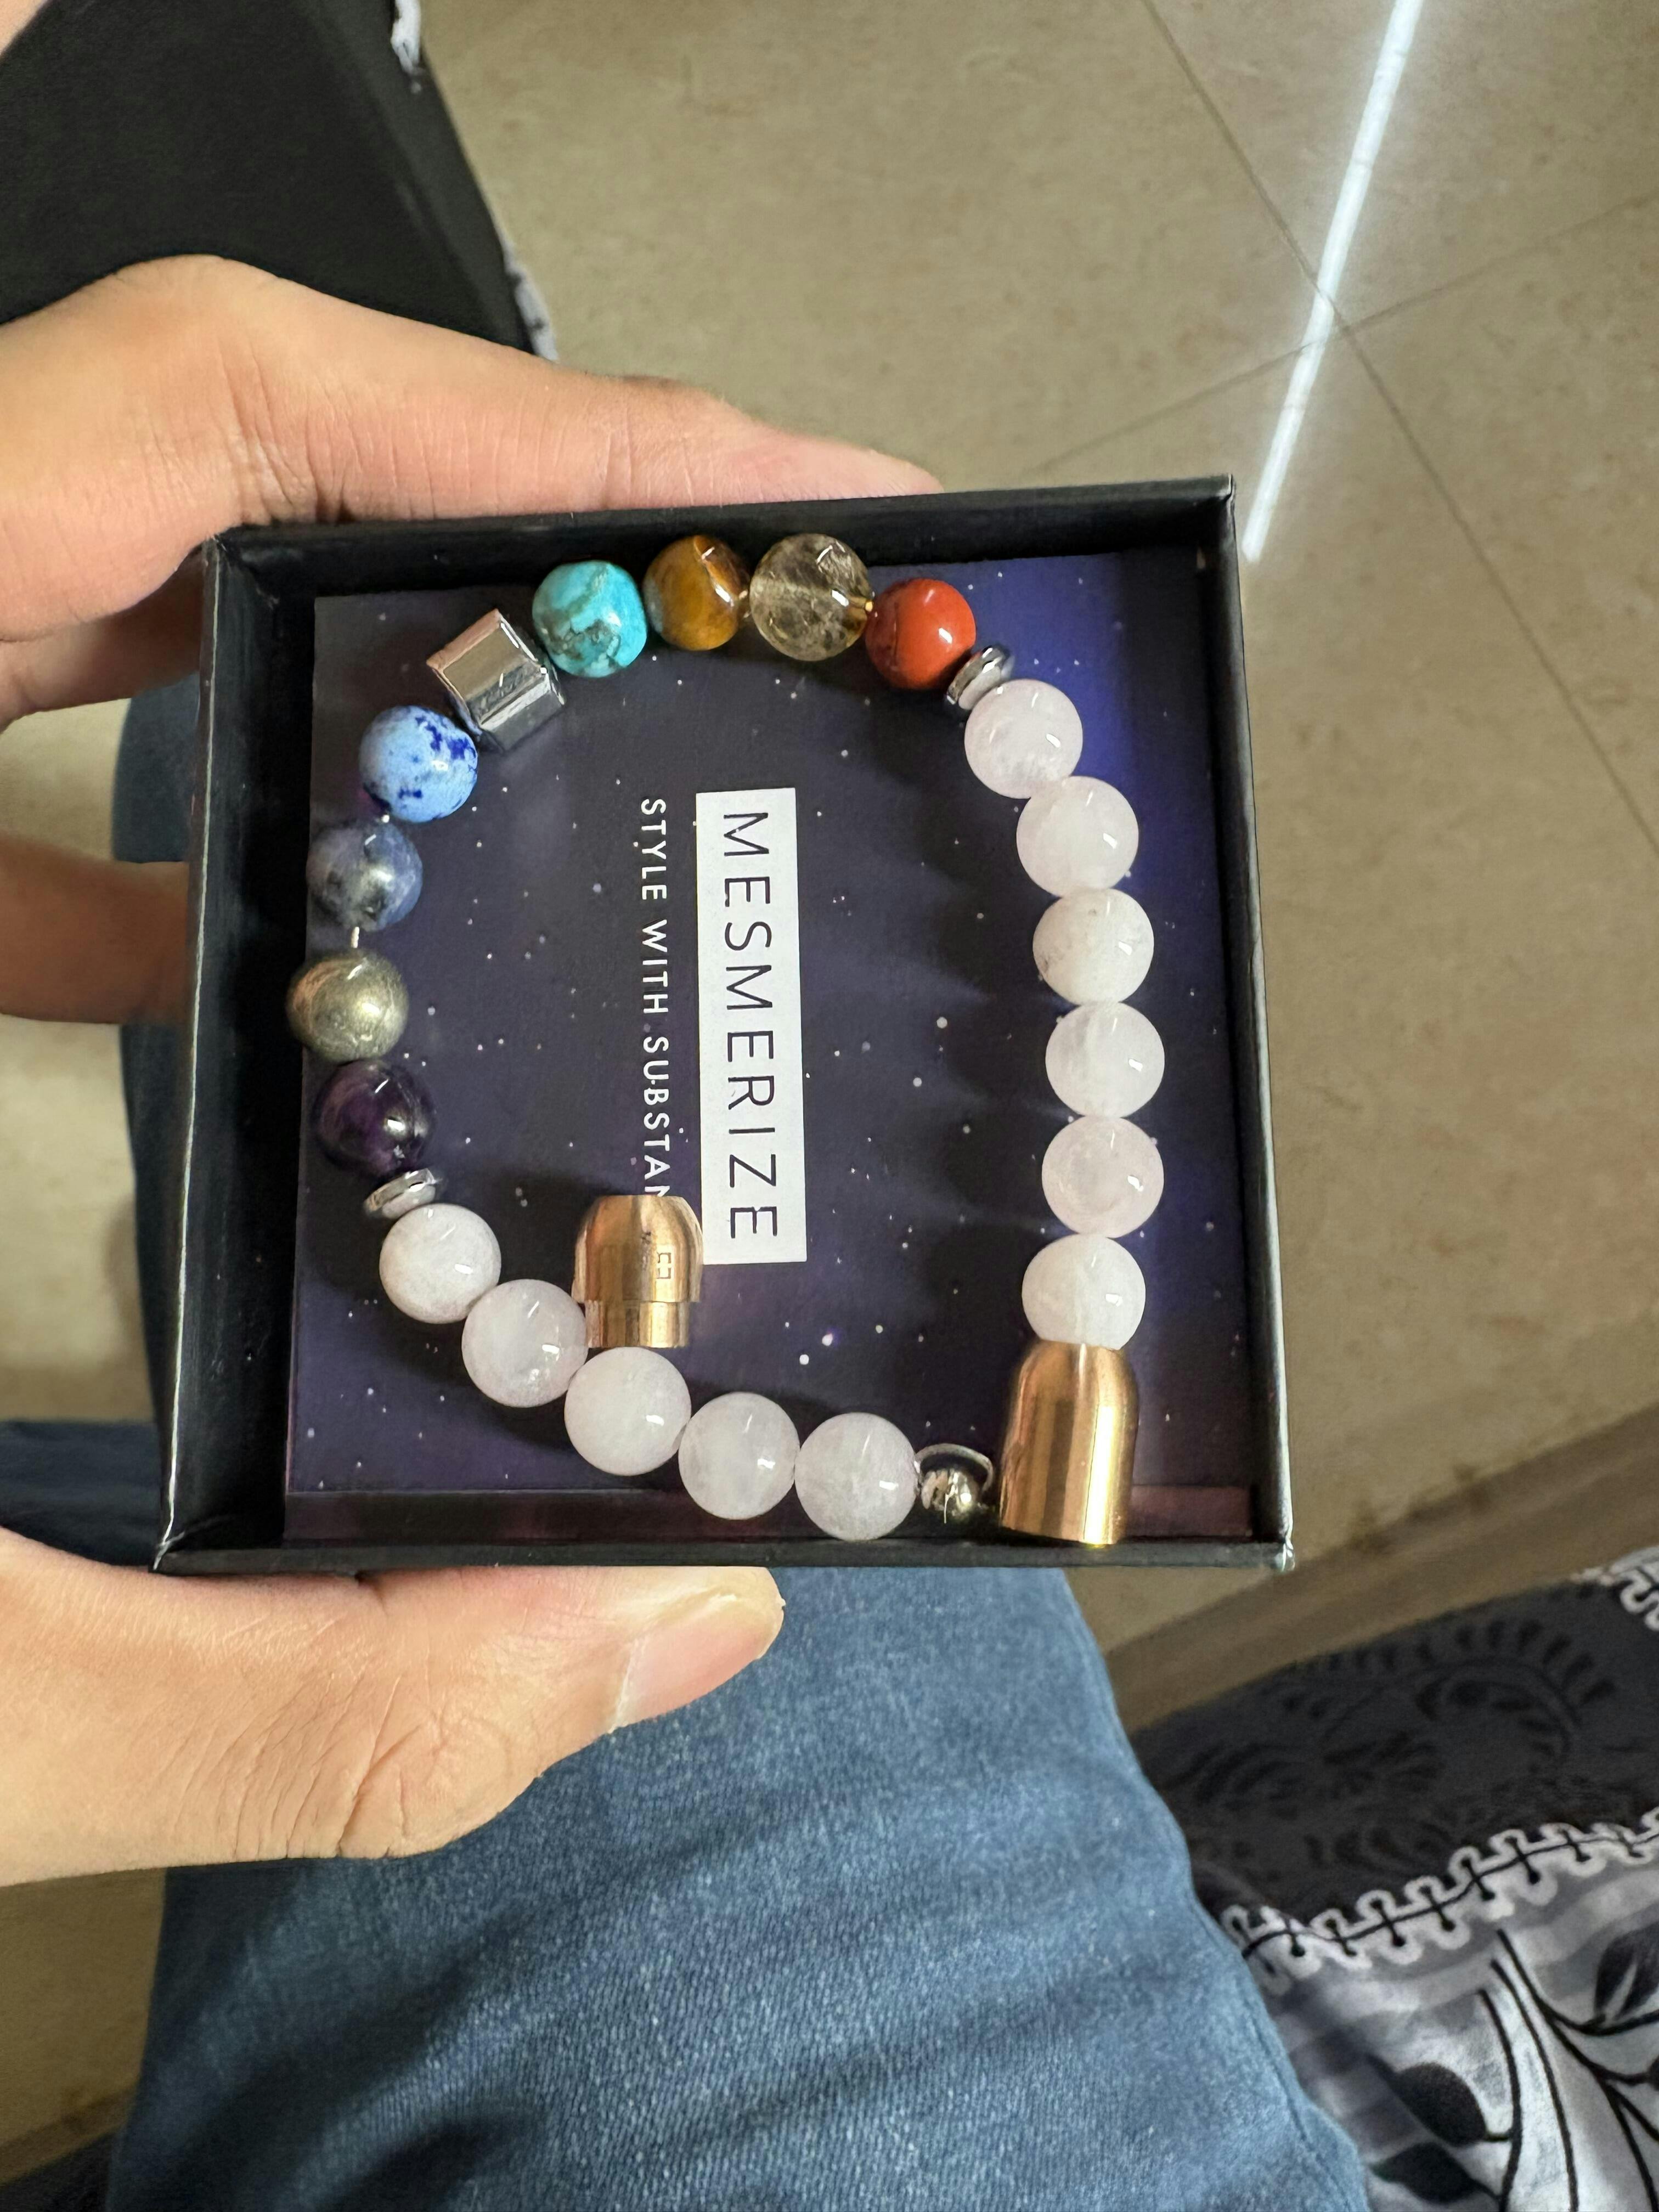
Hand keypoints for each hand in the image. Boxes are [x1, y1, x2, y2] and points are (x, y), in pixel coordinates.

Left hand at [0, 256, 934, 1882]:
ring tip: (563, 748)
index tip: (764, 495)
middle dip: (456, 483)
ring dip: (308, 640)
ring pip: (45, 592)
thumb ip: (267, 1697)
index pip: (167, 419)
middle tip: (720, 608)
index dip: (502, 422)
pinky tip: (237, 977)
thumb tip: (653, 1643)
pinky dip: (115, 842)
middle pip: (140, 451)